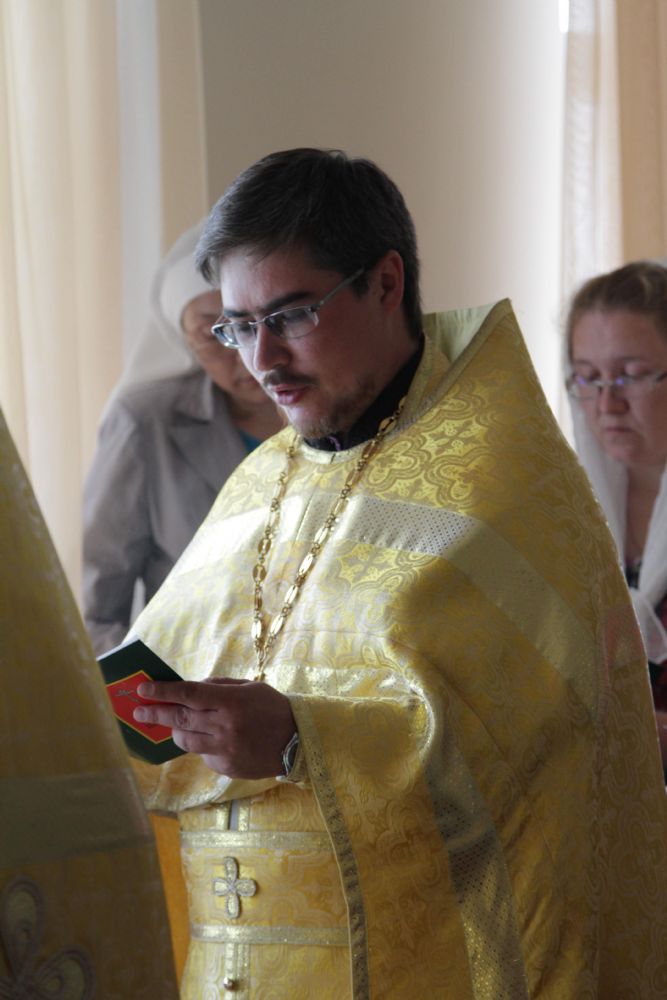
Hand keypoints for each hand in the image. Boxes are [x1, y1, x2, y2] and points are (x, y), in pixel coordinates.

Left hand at [133, 677, 295, 778]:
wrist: (298, 742)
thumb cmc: (272, 708)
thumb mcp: (249, 687)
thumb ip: (218, 687)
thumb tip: (190, 689)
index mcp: (231, 702)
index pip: (188, 694)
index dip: (163, 692)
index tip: (143, 689)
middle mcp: (225, 726)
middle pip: (180, 719)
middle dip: (156, 713)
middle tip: (139, 711)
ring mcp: (224, 749)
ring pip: (186, 741)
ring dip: (176, 731)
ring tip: (176, 724)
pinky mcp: (226, 767)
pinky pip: (203, 754)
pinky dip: (202, 745)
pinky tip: (214, 739)